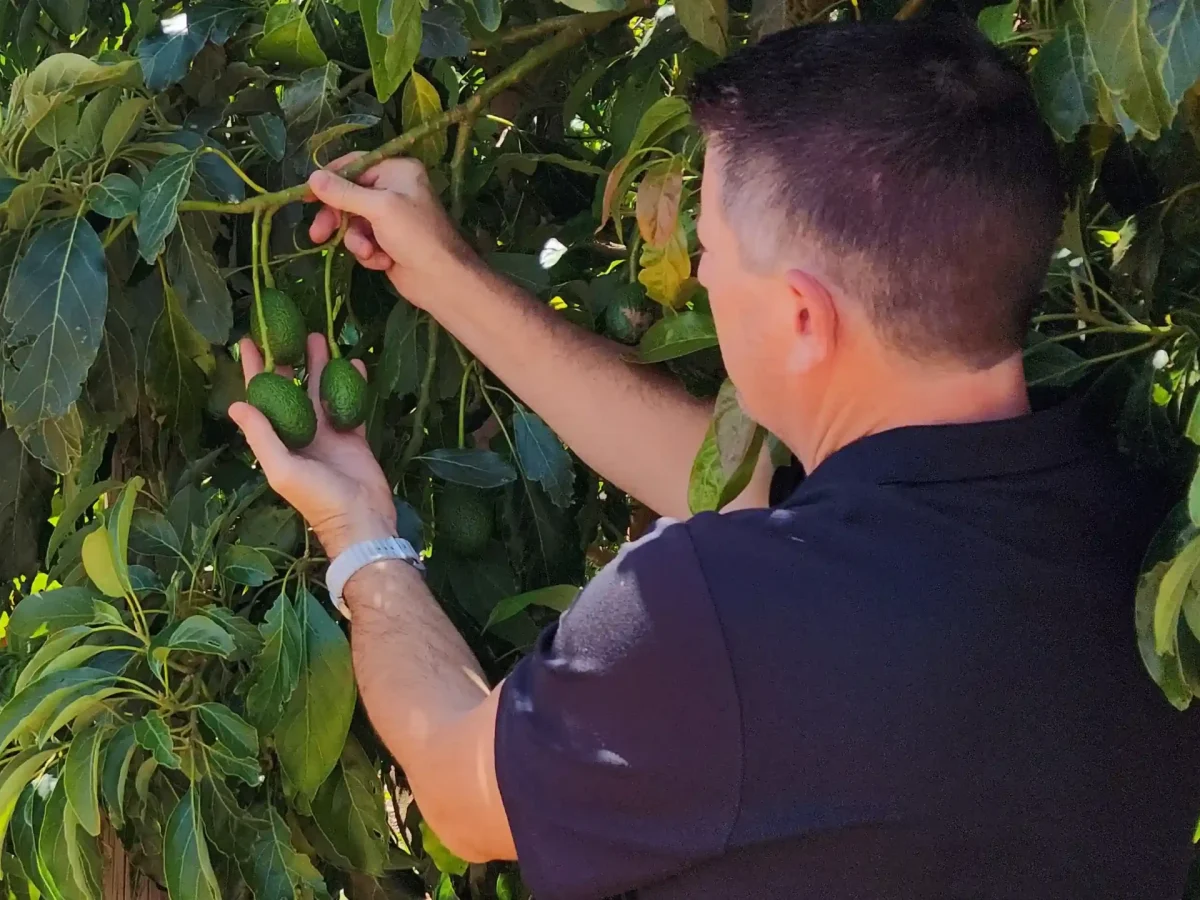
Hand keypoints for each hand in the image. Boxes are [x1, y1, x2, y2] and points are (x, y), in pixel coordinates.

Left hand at [228, 334, 396, 558]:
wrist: (362, 519)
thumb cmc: (318, 498)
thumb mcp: (283, 469)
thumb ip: (262, 436)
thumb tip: (236, 404)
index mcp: (279, 440)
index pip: (262, 397)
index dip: (254, 370)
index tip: (247, 341)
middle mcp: (301, 433)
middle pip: (291, 388)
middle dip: (289, 359)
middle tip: (288, 329)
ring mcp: (328, 434)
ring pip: (321, 391)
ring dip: (320, 365)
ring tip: (320, 336)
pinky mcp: (354, 437)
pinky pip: (351, 404)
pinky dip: (352, 384)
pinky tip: (355, 362)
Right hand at [307, 154, 475, 308]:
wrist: (441, 280)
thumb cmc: (415, 236)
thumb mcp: (379, 208)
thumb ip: (344, 193)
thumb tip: (312, 177)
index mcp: (397, 170)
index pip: (354, 165)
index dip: (329, 179)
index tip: (306, 195)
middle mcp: (394, 189)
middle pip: (349, 196)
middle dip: (338, 218)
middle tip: (319, 235)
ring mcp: (391, 217)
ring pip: (354, 223)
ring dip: (357, 241)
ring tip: (368, 252)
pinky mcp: (387, 241)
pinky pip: (364, 241)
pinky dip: (369, 252)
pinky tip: (383, 261)